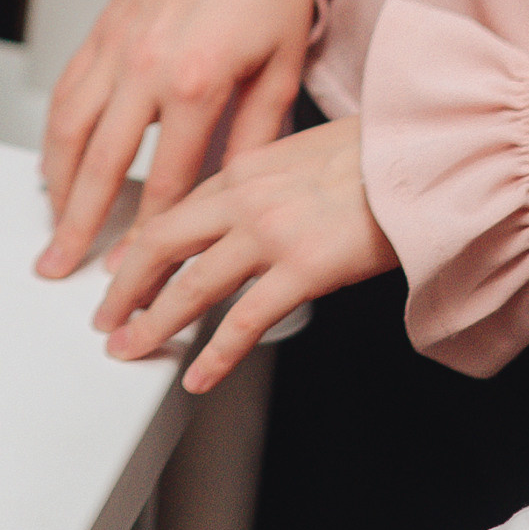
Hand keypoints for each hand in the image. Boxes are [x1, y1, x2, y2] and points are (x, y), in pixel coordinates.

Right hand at [38, 0, 322, 278]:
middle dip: (78, 224)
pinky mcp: (105, 24)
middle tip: (58, 268)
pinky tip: (55, 159)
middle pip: (101, 164)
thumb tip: (238, 192)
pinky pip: (67, 88)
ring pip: (69, 127)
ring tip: (51, 224)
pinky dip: (54, 131)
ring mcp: (118, 42)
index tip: (134, 273)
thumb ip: (256, 136)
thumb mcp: (282, 65)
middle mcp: (147, 64)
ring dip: (55, 182)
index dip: (149, 235)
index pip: (167, 181)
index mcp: (199, 82)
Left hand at [92, 111, 395, 392]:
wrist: (424, 157)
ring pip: (192, 284)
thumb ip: (268, 181)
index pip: (175, 208)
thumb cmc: (378, 153)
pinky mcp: (304, 268)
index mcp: (245, 166)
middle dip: (125, 285)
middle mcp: (245, 197)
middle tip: (104, 317)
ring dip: (153, 322)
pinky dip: (216, 354)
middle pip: (162, 243)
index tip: (118, 267)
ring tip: (129, 349)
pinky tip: (197, 377)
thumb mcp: (304, 152)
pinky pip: (245, 319)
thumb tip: (251, 209)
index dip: (139, 243)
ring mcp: (271, 233)